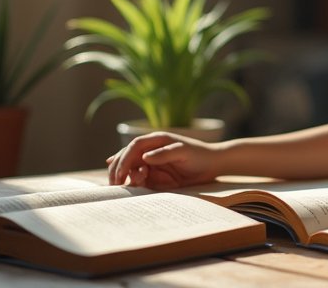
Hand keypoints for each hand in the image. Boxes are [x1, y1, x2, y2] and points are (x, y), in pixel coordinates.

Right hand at [106, 132, 220, 188]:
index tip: (121, 172)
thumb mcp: (183, 152)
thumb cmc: (199, 155)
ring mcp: (151, 163)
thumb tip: (145, 157)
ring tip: (138, 183)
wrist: (212, 165)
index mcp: (156, 140)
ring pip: (131, 170)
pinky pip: (140, 180)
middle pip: (127, 158)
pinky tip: (136, 186)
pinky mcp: (155, 175)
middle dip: (119, 169)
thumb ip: (164, 153)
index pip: (134, 146)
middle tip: (116, 184)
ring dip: (128, 177)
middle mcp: (150, 151)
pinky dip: (135, 184)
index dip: (124, 158)